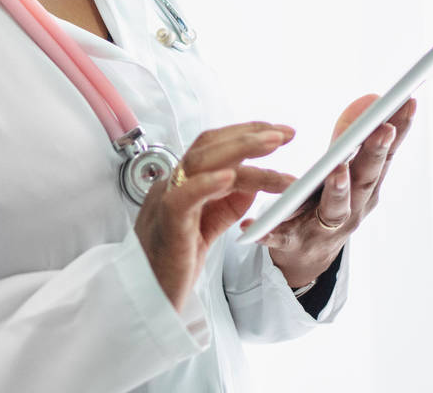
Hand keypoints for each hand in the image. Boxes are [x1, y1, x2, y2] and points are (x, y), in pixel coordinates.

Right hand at [135, 121, 296, 311]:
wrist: (147, 301)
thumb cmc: (173, 265)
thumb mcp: (207, 227)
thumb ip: (226, 203)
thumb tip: (251, 183)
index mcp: (182, 184)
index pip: (213, 146)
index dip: (245, 134)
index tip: (278, 132)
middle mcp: (172, 185)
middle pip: (208, 146)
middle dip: (249, 134)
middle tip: (285, 133)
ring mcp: (166, 202)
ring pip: (200, 162)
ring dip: (241, 149)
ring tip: (273, 144)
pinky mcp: (167, 226)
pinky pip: (182, 198)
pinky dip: (205, 184)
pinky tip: (230, 177)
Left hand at [242, 96, 416, 289]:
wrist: (306, 258)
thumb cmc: (329, 204)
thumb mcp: (346, 170)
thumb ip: (354, 136)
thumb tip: (372, 97)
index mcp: (366, 187)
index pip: (386, 154)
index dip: (400, 130)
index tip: (408, 101)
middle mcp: (353, 208)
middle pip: (366, 178)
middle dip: (375, 153)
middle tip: (383, 129)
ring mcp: (325, 227)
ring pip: (335, 208)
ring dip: (339, 190)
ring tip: (337, 171)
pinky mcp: (294, 241)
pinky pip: (282, 236)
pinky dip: (271, 232)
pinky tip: (255, 225)